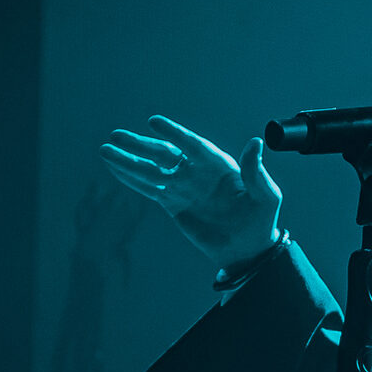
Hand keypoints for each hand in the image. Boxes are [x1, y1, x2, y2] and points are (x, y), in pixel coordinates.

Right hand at [100, 117, 281, 270]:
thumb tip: (256, 142)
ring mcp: (183, 187)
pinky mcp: (174, 203)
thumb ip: (257, 172)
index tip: (154, 123)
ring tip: (105, 151)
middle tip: (116, 136)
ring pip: (151, 171)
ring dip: (128, 161)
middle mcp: (197, 171)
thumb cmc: (261, 220)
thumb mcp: (266, 197)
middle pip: (164, 155)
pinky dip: (132, 180)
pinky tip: (115, 169)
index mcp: (218, 164)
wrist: (248, 249)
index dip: (174, 133)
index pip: (192, 145)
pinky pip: (150, 189)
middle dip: (140, 146)